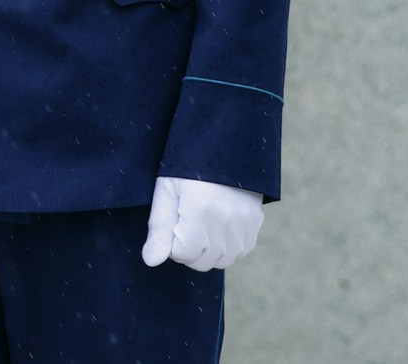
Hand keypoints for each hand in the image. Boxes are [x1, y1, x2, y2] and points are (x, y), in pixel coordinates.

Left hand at [141, 176, 264, 270]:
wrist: (224, 145)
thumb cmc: (187, 166)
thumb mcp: (166, 191)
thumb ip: (159, 228)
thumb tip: (151, 261)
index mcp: (200, 212)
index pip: (182, 254)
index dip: (171, 243)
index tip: (172, 222)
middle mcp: (226, 222)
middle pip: (203, 262)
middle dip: (188, 249)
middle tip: (184, 224)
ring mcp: (244, 224)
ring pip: (223, 260)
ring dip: (208, 251)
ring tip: (200, 225)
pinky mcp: (256, 223)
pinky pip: (241, 251)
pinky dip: (228, 246)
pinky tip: (218, 226)